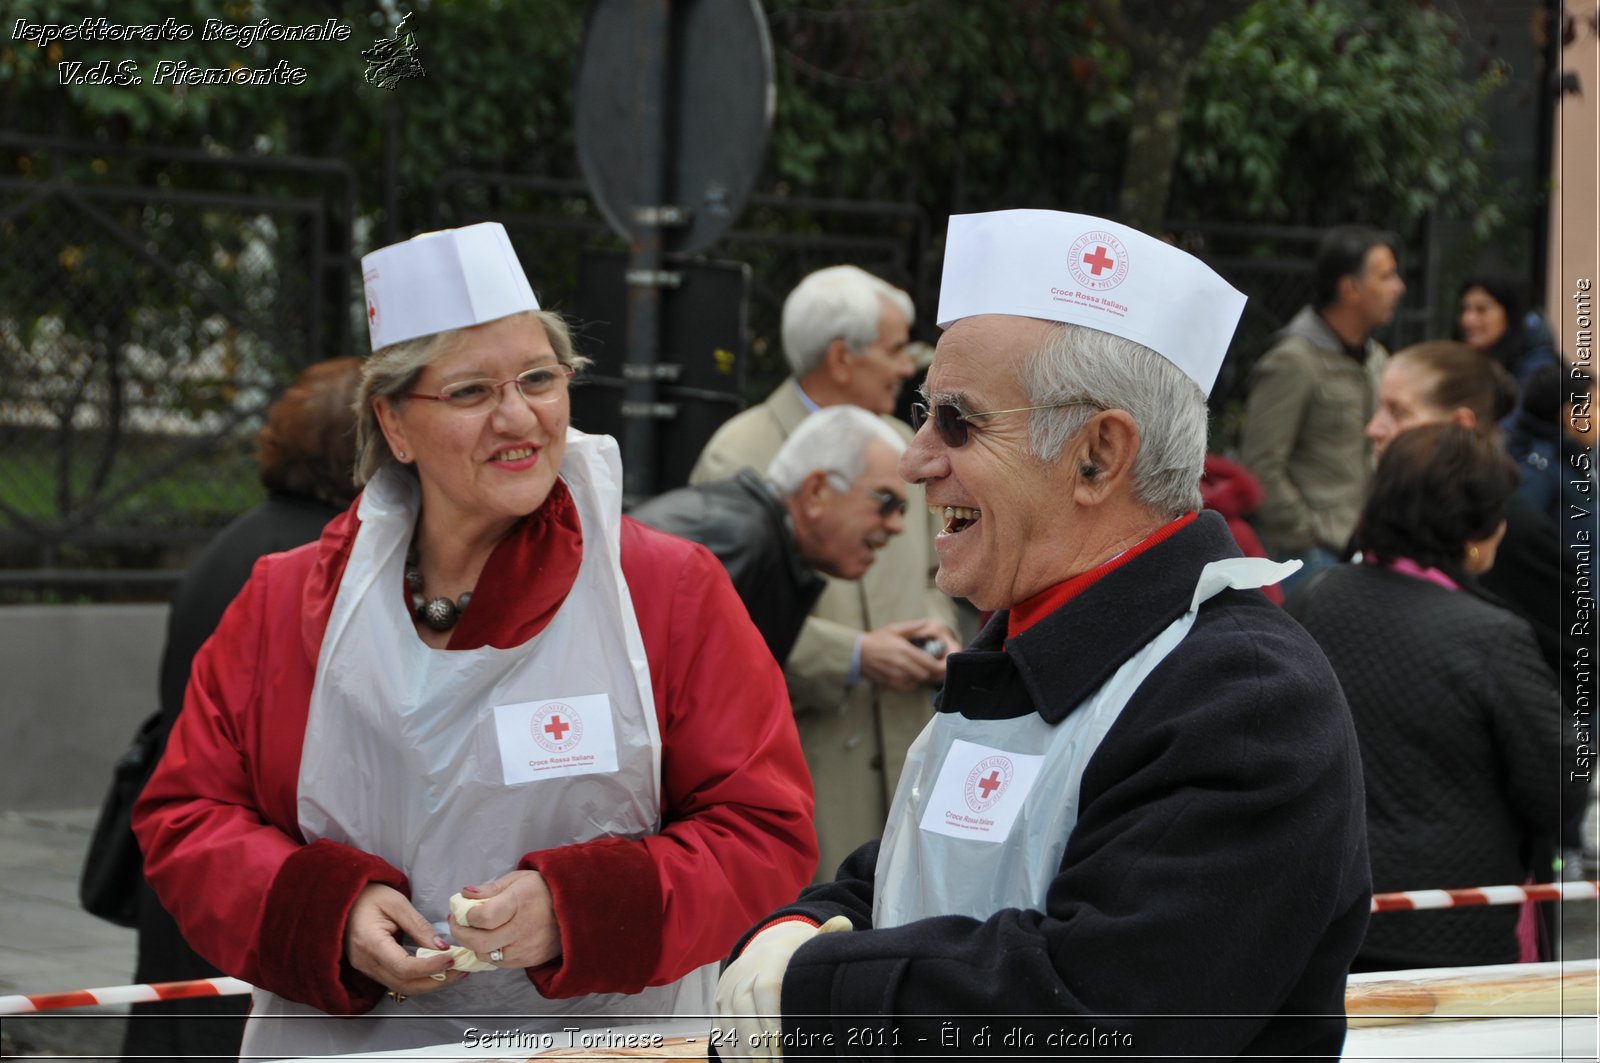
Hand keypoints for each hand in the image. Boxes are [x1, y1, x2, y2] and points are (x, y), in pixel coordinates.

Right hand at [344, 883, 461, 997]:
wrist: (346, 899)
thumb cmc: (370, 895)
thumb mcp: (397, 903)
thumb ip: (419, 927)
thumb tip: (442, 948)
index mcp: (369, 943)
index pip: (403, 967)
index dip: (430, 967)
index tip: (453, 958)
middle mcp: (365, 963)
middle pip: (405, 984)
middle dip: (436, 980)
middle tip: (461, 969)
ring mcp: (366, 969)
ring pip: (402, 987)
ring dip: (430, 983)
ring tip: (455, 971)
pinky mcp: (371, 969)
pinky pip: (397, 981)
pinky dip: (420, 979)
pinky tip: (437, 970)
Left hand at [447, 870, 560, 969]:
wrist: (575, 908)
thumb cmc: (543, 889)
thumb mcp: (518, 879)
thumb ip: (490, 889)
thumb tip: (464, 895)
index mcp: (520, 903)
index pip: (483, 917)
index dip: (465, 916)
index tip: (460, 910)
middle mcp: (523, 929)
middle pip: (480, 942)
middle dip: (461, 935)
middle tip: (457, 924)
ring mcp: (527, 948)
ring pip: (487, 956)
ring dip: (474, 946)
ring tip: (474, 932)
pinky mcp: (530, 961)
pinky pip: (500, 963)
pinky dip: (490, 953)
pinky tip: (491, 941)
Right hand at [713, 915, 851, 1058]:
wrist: (762, 948)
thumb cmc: (794, 955)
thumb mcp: (809, 943)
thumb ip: (826, 936)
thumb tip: (844, 924)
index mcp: (768, 960)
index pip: (767, 989)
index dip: (773, 1017)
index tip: (784, 1043)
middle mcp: (742, 974)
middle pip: (744, 1010)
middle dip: (757, 1042)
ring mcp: (726, 990)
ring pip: (728, 1022)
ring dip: (741, 1051)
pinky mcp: (717, 1005)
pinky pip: (718, 1030)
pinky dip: (727, 1052)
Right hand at [859, 619, 960, 690]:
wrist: (858, 654)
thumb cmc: (876, 640)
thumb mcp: (894, 629)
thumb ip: (913, 626)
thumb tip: (927, 623)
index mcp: (905, 651)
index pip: (931, 664)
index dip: (942, 666)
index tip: (946, 662)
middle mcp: (903, 666)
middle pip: (928, 675)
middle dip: (935, 671)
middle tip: (938, 665)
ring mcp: (897, 677)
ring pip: (920, 681)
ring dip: (925, 676)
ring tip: (924, 668)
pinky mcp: (893, 685)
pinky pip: (910, 687)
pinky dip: (914, 682)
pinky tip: (911, 673)